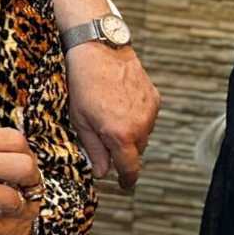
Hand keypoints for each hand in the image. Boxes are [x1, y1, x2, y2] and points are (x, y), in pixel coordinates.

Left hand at [67, 43, 159, 190]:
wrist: (99, 49)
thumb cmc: (82, 83)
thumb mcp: (79, 120)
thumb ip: (93, 149)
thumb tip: (102, 172)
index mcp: (120, 135)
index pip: (130, 169)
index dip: (127, 180)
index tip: (124, 185)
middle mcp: (140, 126)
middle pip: (135, 151)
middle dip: (122, 151)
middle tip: (104, 136)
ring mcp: (150, 112)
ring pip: (142, 134)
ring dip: (130, 133)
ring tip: (110, 114)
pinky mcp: (154, 98)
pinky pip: (147, 118)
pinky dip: (136, 117)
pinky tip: (120, 104)